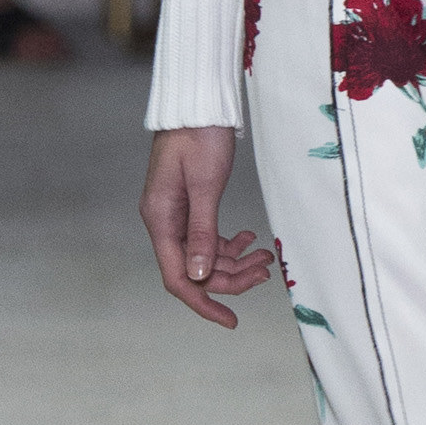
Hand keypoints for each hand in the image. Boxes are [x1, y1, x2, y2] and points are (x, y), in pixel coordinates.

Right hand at [140, 126, 272, 327]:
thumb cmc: (198, 137)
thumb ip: (203, 231)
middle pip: (196, 269)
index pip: (178, 277)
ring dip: (234, 261)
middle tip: (264, 273)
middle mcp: (164, 222)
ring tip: (265, 257)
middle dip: (230, 278)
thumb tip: (200, 275)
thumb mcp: (205, 185)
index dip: (204, 302)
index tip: (231, 319)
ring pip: (205, 255)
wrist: (197, 104)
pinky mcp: (189, 206)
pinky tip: (249, 240)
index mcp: (160, 220)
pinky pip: (207, 237)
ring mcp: (176, 215)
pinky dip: (228, 244)